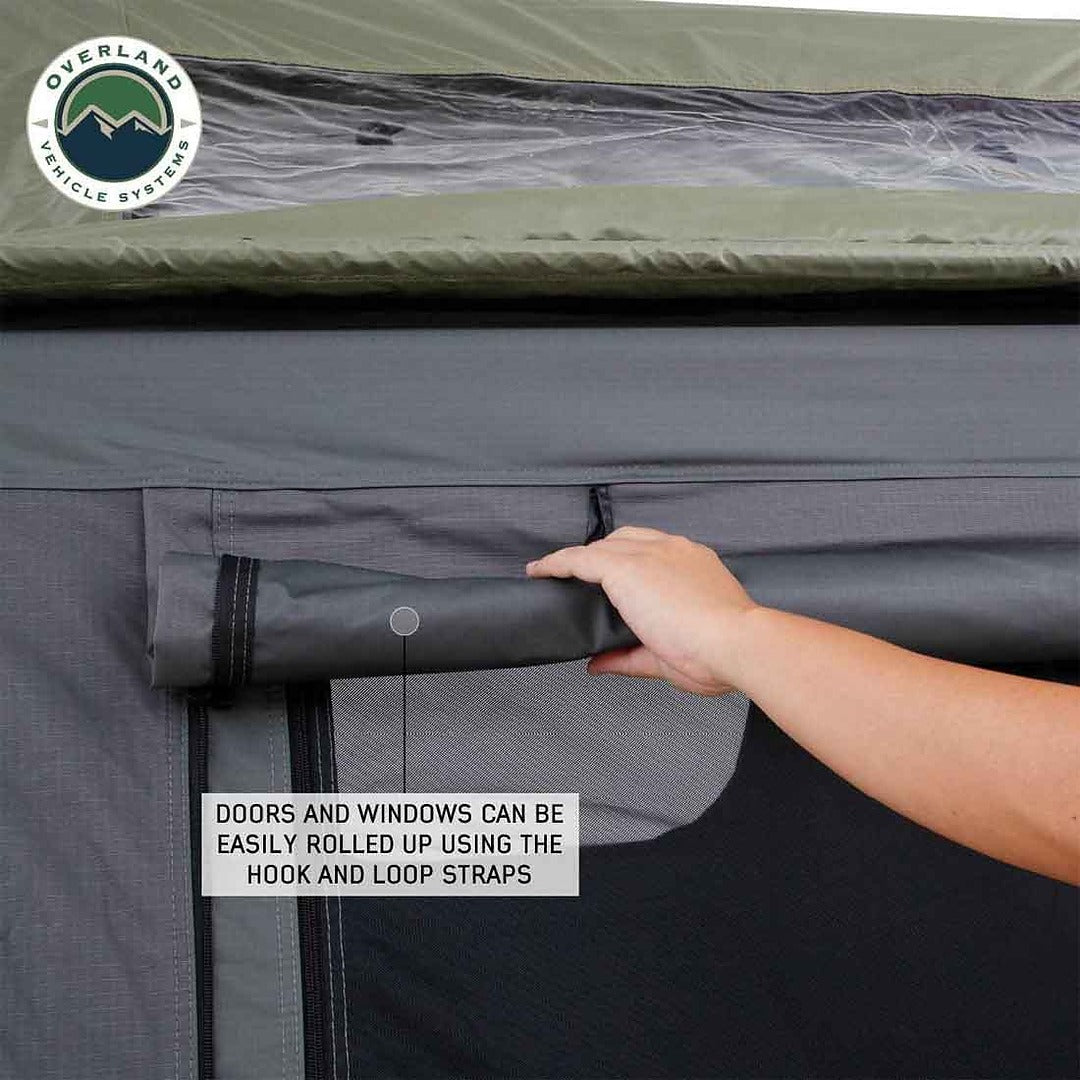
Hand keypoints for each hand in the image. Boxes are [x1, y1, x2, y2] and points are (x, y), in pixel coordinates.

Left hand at [526, 526, 757, 695]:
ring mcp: (649, 556)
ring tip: (550, 572)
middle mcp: (672, 551)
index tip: (612, 576)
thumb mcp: (669, 656)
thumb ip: (629, 658)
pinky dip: (558, 563)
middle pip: (625, 541)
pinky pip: (580, 558)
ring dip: (577, 559)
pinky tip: (540, 572)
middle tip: (580, 577)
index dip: (629, 561)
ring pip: (601, 548)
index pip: (654, 552)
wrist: (736, 644)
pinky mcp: (626, 569)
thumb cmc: (721, 652)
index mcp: (694, 565)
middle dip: (602, 555)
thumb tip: (598, 665)